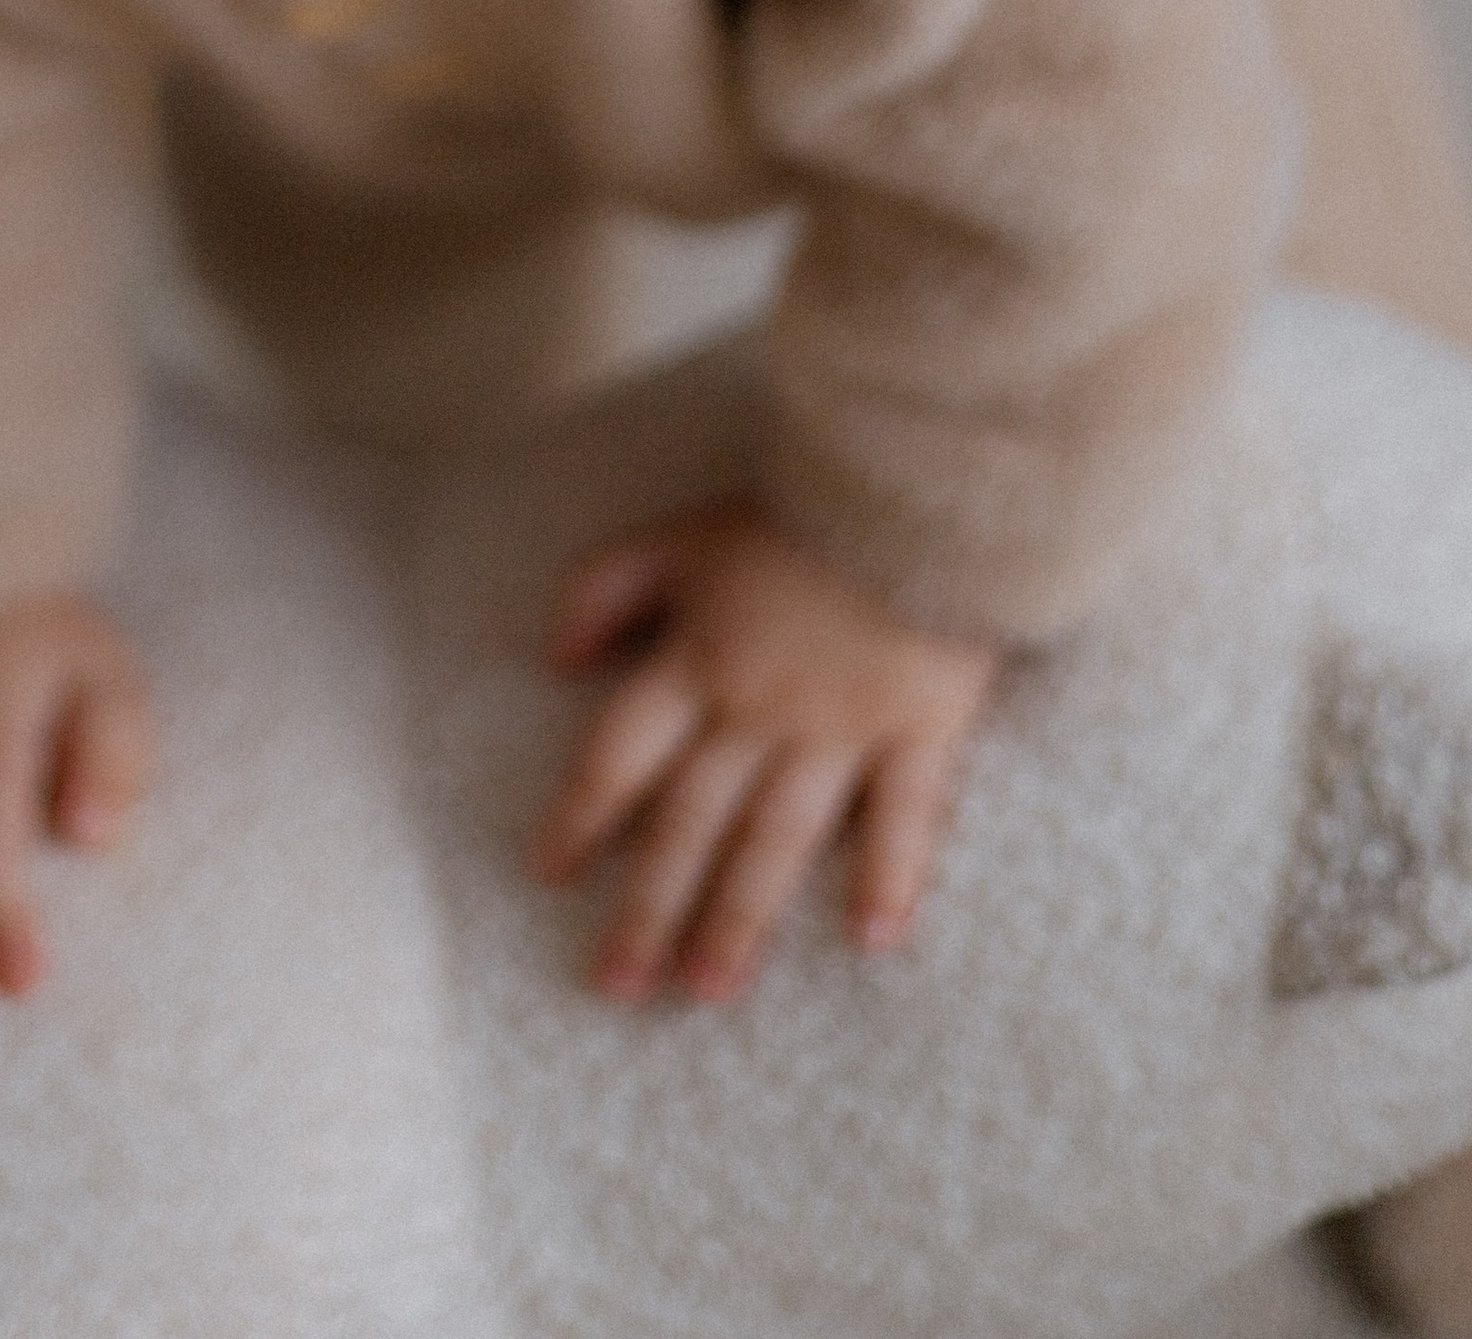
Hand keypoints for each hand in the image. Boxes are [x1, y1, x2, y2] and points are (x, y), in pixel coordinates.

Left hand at [529, 497, 996, 1005]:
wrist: (911, 482)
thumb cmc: (793, 513)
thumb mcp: (678, 533)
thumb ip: (605, 588)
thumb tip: (553, 660)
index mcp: (699, 660)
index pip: (622, 755)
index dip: (580, 816)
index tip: (549, 875)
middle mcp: (760, 708)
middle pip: (690, 821)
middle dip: (648, 908)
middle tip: (618, 988)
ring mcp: (843, 727)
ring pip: (778, 838)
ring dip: (740, 917)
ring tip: (709, 988)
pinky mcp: (922, 729)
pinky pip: (905, 816)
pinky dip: (891, 876)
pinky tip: (874, 940)